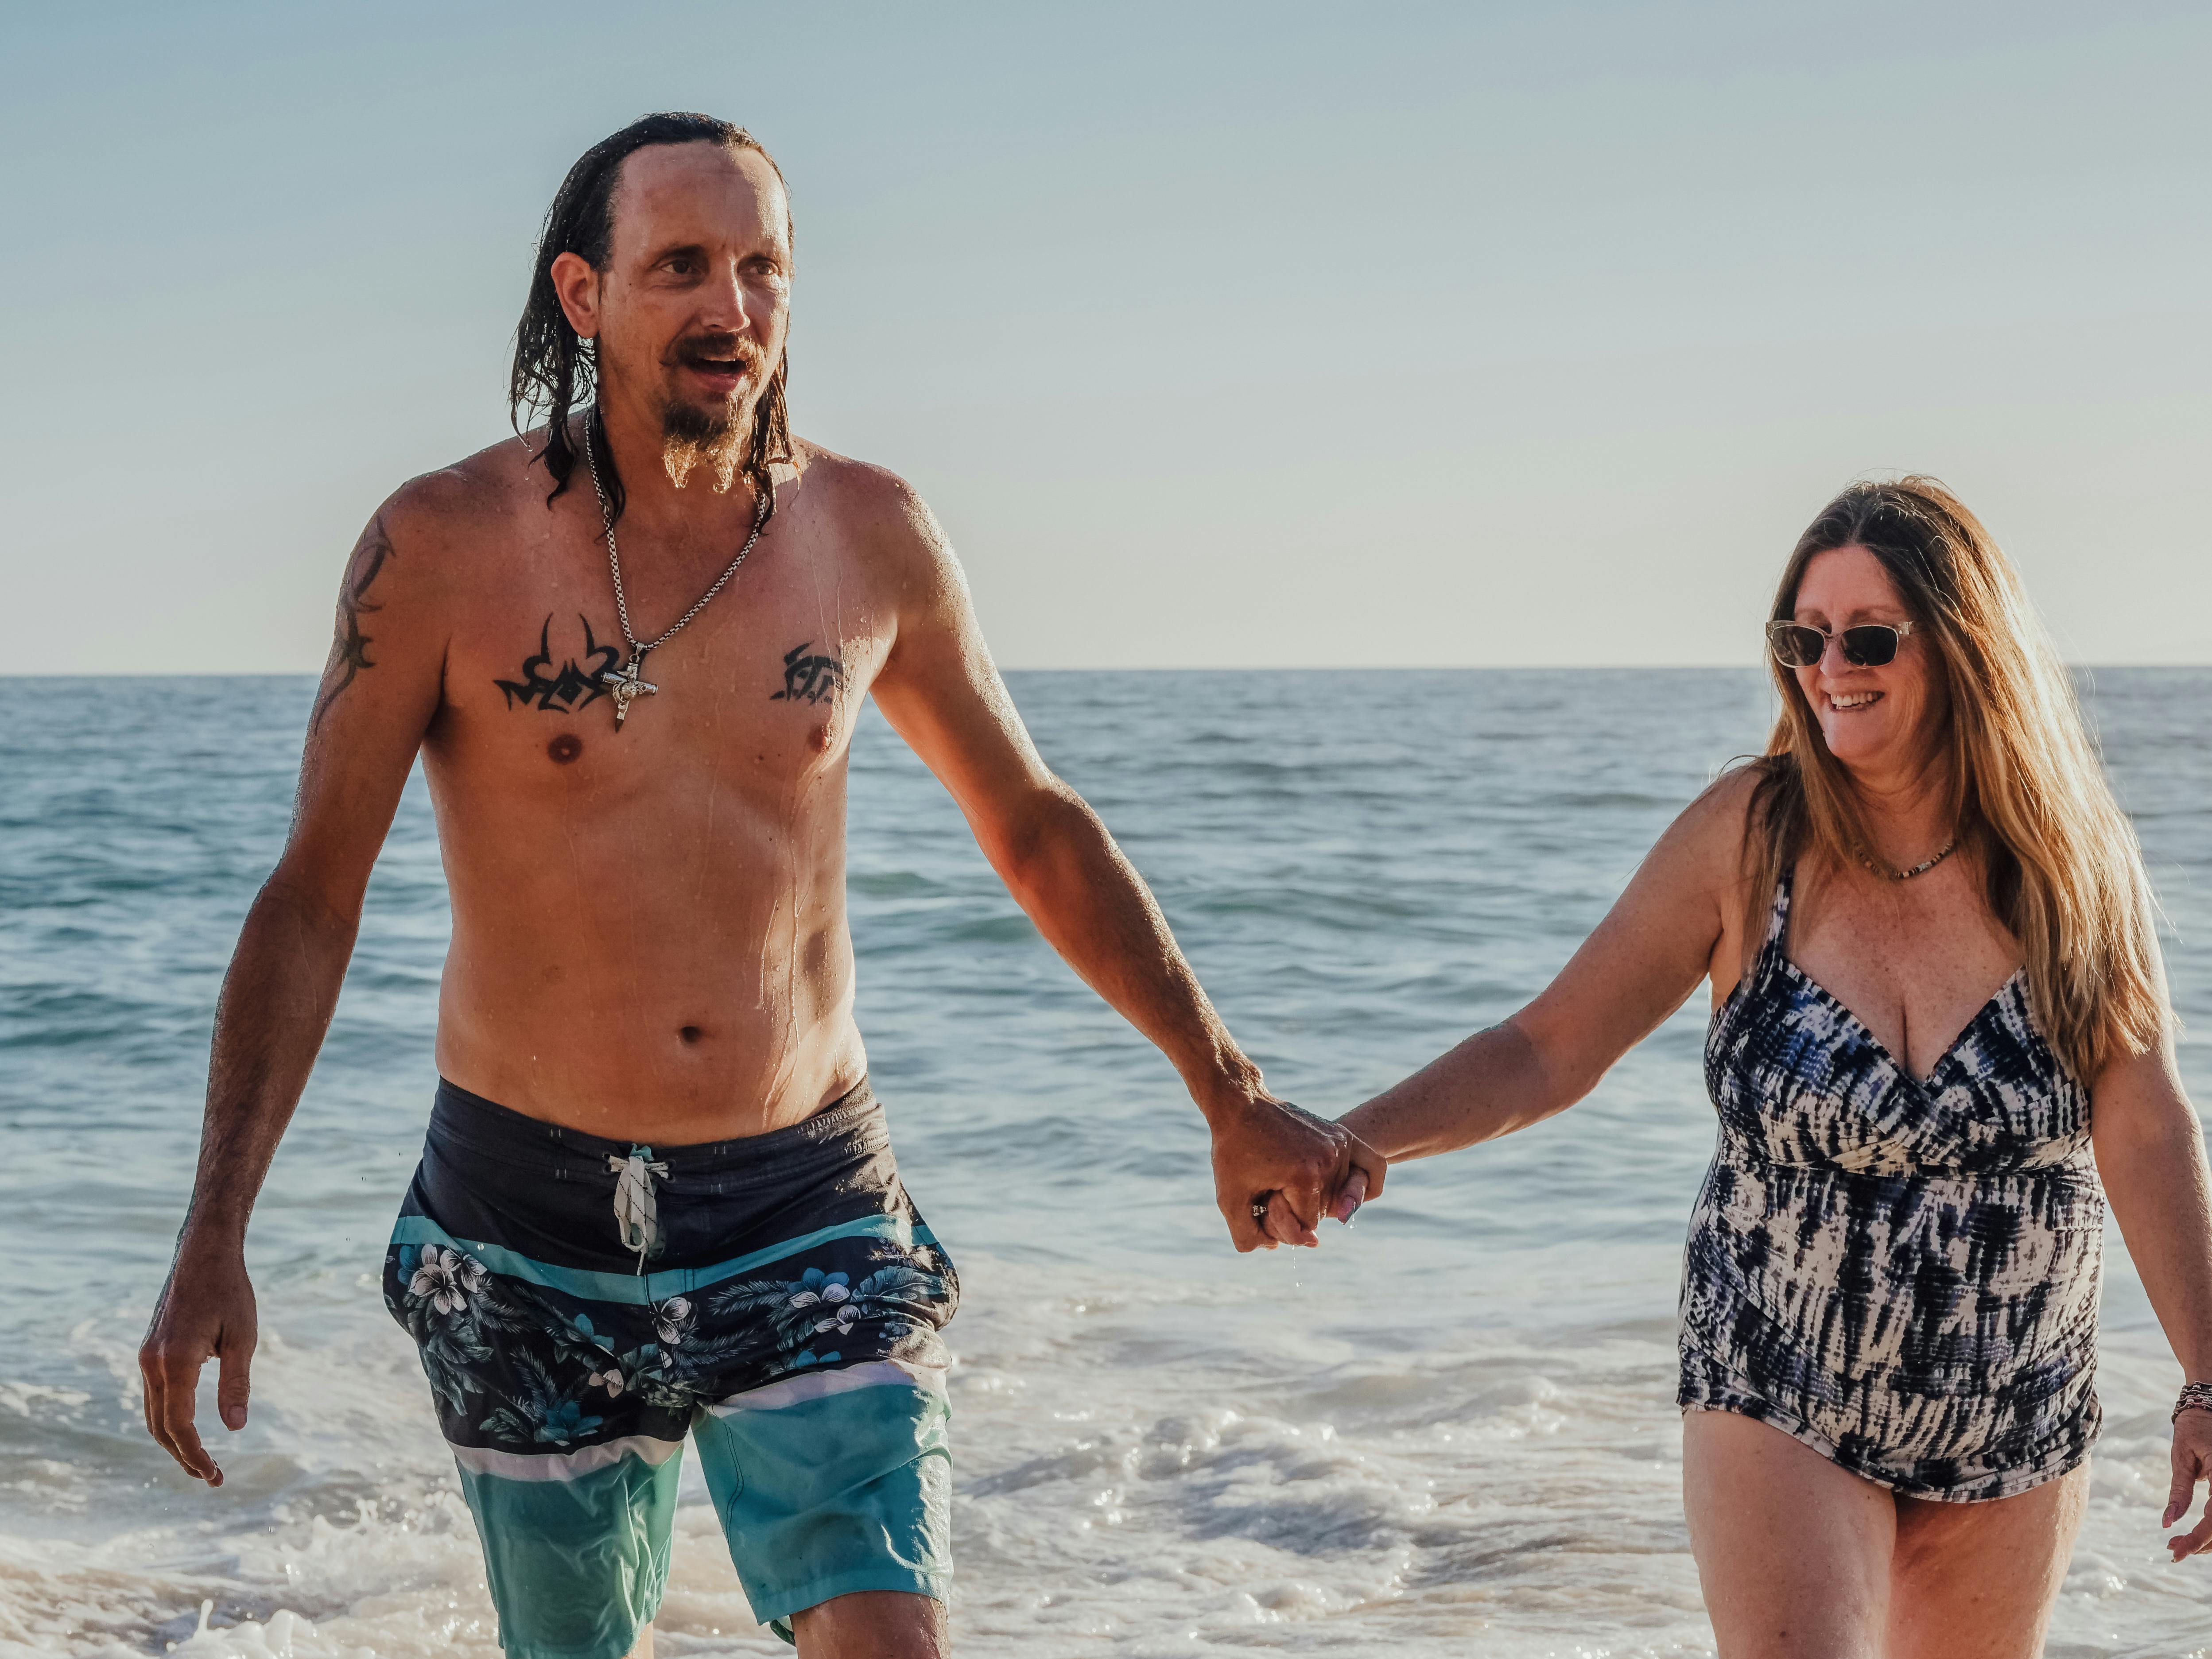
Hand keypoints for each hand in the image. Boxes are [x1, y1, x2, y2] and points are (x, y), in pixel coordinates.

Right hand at [139, 1239, 257, 1486]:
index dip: (196, 1455)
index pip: (179, 1425)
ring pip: (153, 1414)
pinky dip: (167, 1419)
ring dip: (173, 1441)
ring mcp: (146, 1357)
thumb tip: (235, 1429)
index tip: (215, 1476)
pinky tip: (185, 1428)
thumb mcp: (243, 1338)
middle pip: (161, 1427)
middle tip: (211, 1477)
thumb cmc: (230, 1291)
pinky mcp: (149, 1351)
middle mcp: (152, 1363)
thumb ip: (236, 1384)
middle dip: (183, 1456)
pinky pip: (153, 1396)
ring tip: (199, 1461)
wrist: (204, 1254)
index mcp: (175, 1362)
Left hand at [1208, 1093, 1384, 1251]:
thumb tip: (1275, 1249)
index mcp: (1306, 1176)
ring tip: (1283, 1178)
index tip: (1262, 1201)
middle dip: (1297, 1208)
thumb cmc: (1232, 1151)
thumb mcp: (1229, 1198)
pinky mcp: (1340, 1135)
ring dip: (1314, 1195)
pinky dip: (1343, 1180)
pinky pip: (1354, 1170)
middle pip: (1324, 1210)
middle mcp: (1329, 1159)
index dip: (1281, 1219)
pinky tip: (1319, 1178)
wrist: (1240, 1104)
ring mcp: (1338, 1144)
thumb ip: (1248, 1235)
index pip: (1307, 1225)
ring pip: (1336, 1193)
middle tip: (1271, 1190)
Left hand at [2165, 1407, 2211, 1558]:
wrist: (2209, 1407)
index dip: (2197, 1540)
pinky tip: (2195, 1535)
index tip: (2175, 1552)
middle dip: (2202, 1545)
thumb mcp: (2181, 1457)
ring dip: (2209, 1540)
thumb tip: (2168, 1522)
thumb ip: (2180, 1490)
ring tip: (2179, 1543)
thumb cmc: (2193, 1428)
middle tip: (2172, 1549)